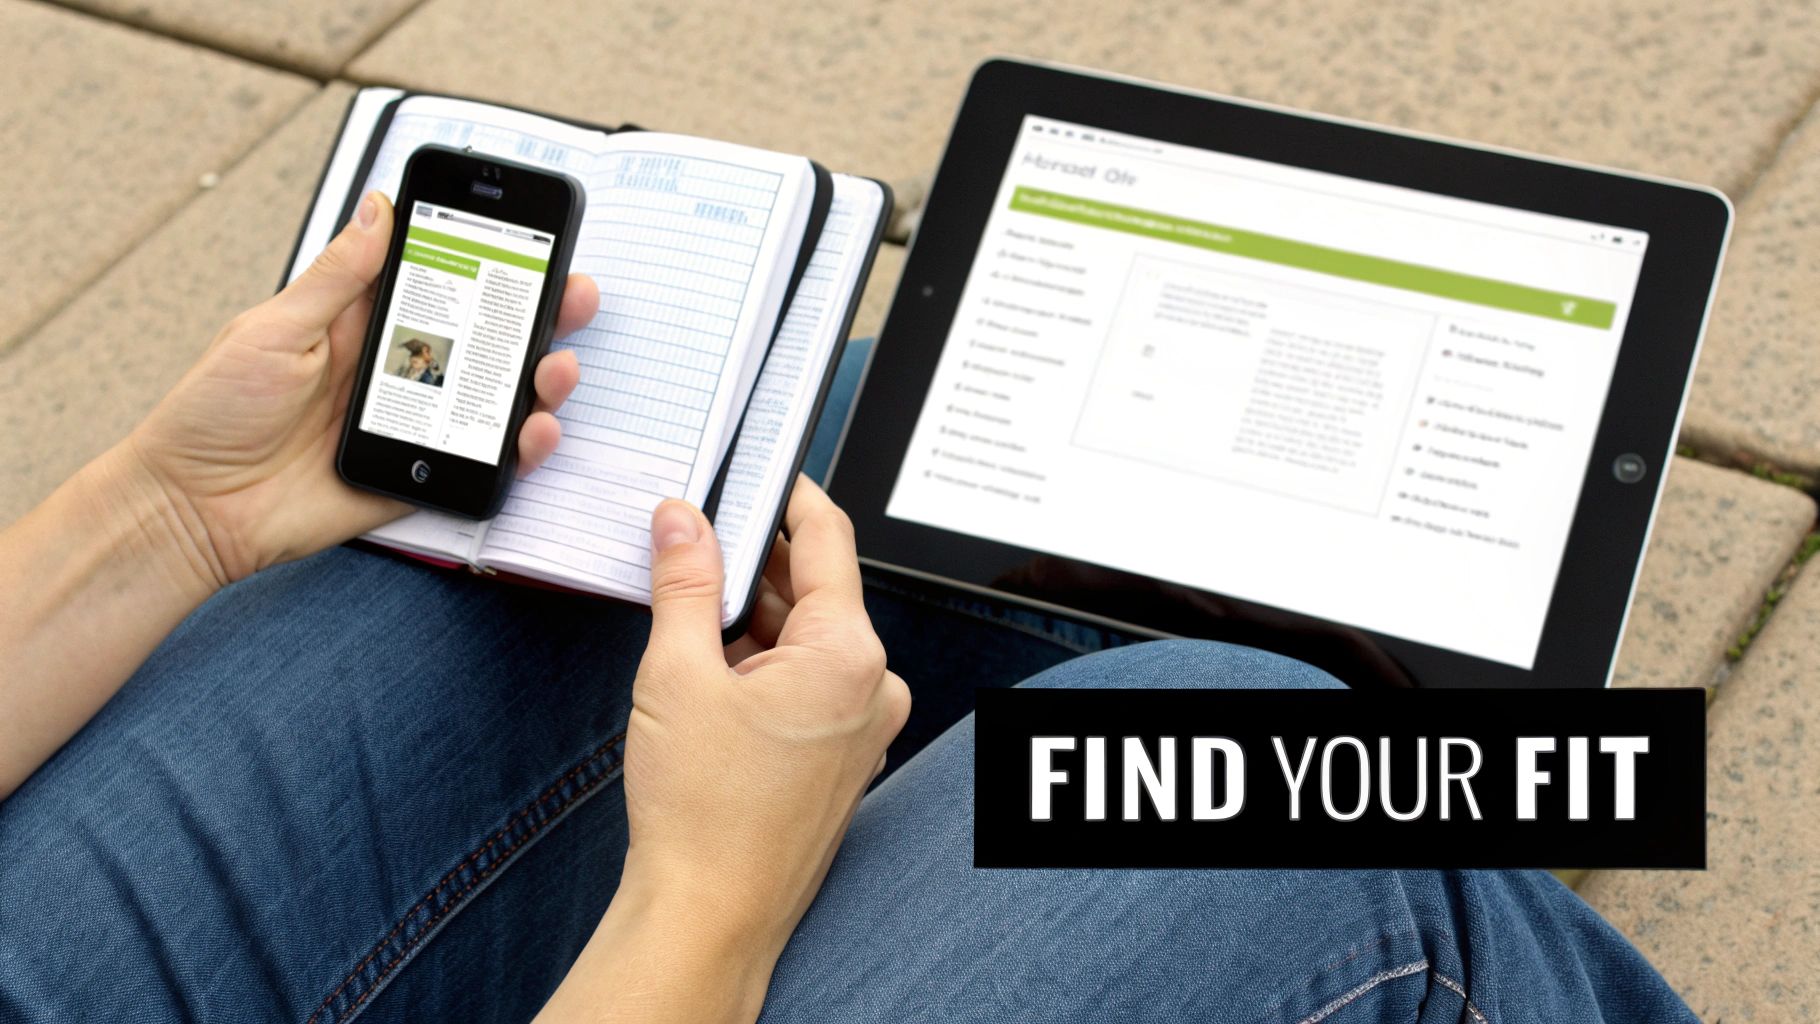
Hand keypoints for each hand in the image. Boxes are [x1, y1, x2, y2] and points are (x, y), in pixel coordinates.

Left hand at [125, 191, 599, 586]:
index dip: (492, 260)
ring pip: (497, 399)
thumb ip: (336, 277)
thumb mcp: (271, 328)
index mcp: (362, 325)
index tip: (535, 238)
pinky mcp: (419, 475)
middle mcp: (399, 371)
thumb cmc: (213, 414)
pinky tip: (532, 432)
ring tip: (556, 370)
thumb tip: (379, 209)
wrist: (192, 510)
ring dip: (540, 381)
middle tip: (576, 297)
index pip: (442, 282)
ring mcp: (415, 425)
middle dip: (540, 316)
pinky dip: (519, 449)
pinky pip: (483, 462)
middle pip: (487, 338)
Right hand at [539, 478, 909, 1021]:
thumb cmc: (704, 816)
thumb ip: (685, 583)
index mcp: (850, 655)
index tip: (758, 471)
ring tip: (691, 617)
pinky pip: (813, 684)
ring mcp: (866, 726)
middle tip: (694, 541)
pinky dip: (768, 665)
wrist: (710, 915)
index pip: (827, 538)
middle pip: (818, 589)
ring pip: (811, 639)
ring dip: (757, 619)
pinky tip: (714, 671)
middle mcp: (875, 686)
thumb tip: (683, 522)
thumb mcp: (677, 674)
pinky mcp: (846, 756)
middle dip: (755, 564)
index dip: (787, 494)